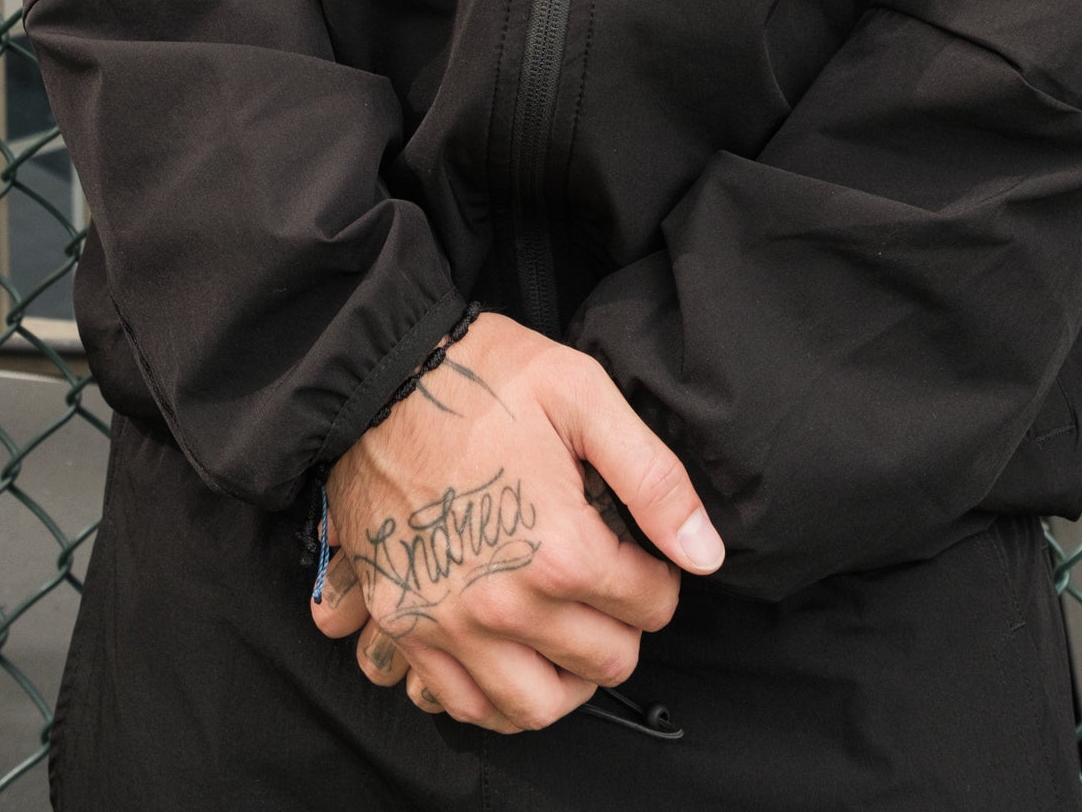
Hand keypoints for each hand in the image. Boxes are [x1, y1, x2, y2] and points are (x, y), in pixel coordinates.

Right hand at [311, 312, 722, 733]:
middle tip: (609, 585)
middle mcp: (504, 606)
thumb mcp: (582, 394)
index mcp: (558, 550)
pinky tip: (512, 659)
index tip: (640, 550)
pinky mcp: (405, 627)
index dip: (659, 575)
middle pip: (606, 662)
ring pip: (538, 707)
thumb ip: (653, 479)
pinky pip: (462, 705)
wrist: (376, 374)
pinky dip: (497, 699)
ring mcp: (448, 625)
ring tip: (571, 634)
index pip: (651, 606)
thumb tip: (705, 554)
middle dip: (623, 624)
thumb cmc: (481, 377)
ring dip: (568, 677)